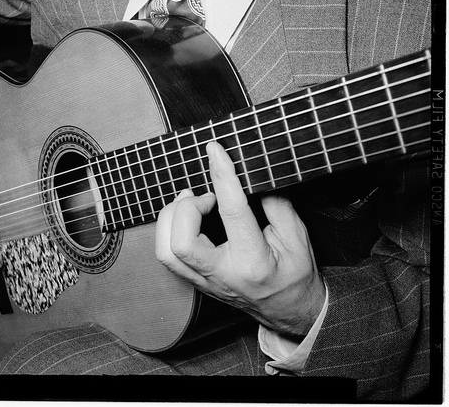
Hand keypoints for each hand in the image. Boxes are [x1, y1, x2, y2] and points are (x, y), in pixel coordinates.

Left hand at [155, 142, 325, 336]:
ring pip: (166, 252)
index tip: (216, 151)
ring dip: (170, 219)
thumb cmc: (295, 275)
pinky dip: (168, 230)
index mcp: (253, 261)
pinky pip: (168, 256)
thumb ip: (276, 204)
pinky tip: (183, 216)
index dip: (222, 176)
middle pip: (181, 241)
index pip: (232, 212)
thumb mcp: (297, 237)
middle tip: (205, 195)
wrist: (289, 312)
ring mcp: (205, 281)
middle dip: (186, 207)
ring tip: (189, 201)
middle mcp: (223, 275)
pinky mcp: (196, 282)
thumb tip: (250, 177)